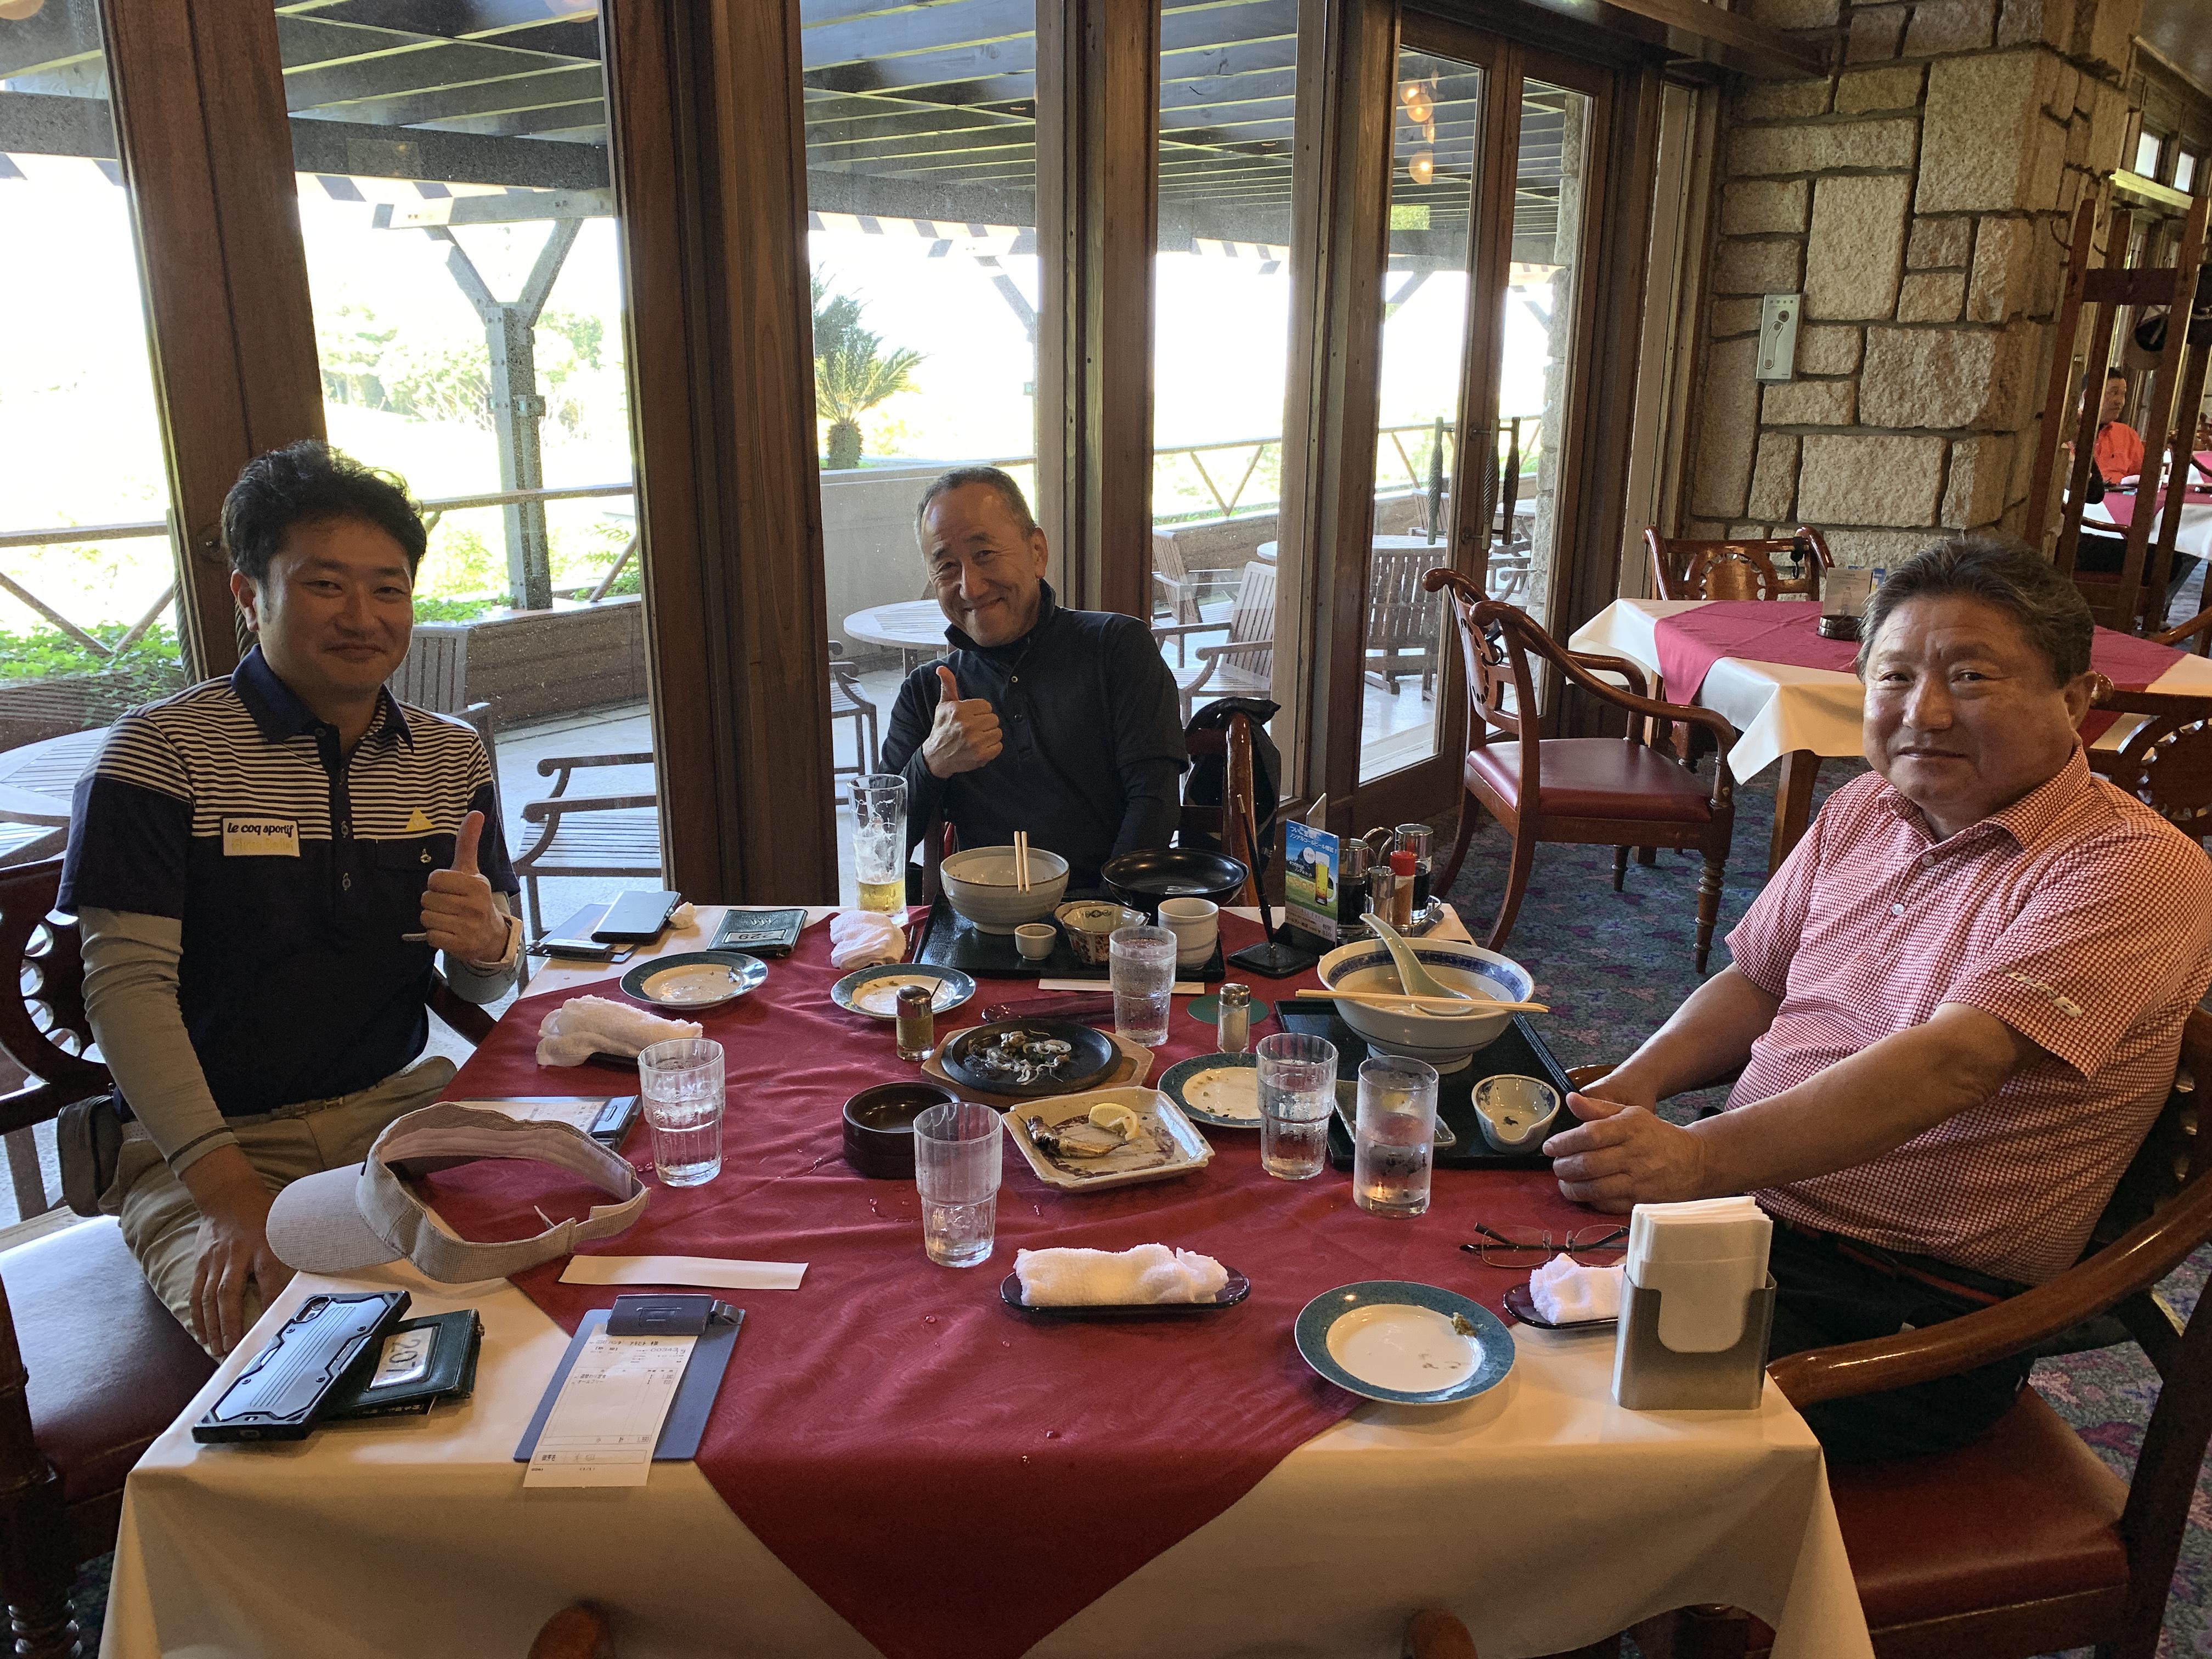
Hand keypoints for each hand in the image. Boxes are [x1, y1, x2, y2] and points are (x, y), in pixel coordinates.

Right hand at [184, 1152, 291, 1355]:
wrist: (227, 1194)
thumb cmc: (263, 1213)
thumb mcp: (284, 1224)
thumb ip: (298, 1245)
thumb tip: (329, 1260)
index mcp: (262, 1243)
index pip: (268, 1274)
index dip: (271, 1298)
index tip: (275, 1321)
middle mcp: (236, 1253)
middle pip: (230, 1291)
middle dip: (231, 1322)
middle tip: (234, 1348)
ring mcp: (215, 1259)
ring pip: (210, 1296)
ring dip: (213, 1325)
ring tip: (217, 1348)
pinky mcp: (201, 1262)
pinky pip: (196, 1292)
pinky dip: (197, 1315)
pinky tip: (201, 1333)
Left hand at [421, 810, 508, 963]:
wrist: (491, 936)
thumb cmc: (474, 898)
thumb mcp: (471, 870)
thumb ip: (468, 842)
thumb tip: (476, 812)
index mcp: (476, 884)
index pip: (435, 879)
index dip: (436, 884)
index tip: (450, 888)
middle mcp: (475, 905)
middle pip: (427, 899)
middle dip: (433, 903)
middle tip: (449, 906)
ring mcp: (469, 927)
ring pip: (426, 918)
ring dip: (433, 919)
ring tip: (449, 919)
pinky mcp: (461, 945)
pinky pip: (430, 936)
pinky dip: (436, 935)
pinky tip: (449, 933)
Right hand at [921, 665, 1002, 778]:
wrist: (936, 756)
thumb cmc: (942, 729)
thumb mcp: (943, 706)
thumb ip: (948, 686)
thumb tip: (942, 668)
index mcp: (959, 710)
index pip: (986, 706)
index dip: (980, 712)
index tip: (971, 718)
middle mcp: (967, 725)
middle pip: (993, 719)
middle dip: (985, 724)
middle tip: (974, 729)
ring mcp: (975, 741)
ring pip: (998, 732)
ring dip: (989, 736)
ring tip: (977, 738)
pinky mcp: (981, 755)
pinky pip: (999, 746)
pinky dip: (992, 748)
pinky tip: (980, 748)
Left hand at [1542, 1091, 1708, 1212]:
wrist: (1693, 1162)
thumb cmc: (1654, 1135)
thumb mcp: (1630, 1114)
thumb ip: (1598, 1108)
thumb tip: (1571, 1099)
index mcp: (1631, 1128)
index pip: (1590, 1135)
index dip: (1564, 1142)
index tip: (1550, 1147)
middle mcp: (1635, 1155)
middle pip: (1588, 1164)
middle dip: (1563, 1167)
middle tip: (1556, 1165)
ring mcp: (1639, 1181)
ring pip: (1594, 1189)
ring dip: (1571, 1187)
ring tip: (1564, 1181)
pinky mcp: (1641, 1202)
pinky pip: (1606, 1205)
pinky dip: (1588, 1201)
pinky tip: (1583, 1193)